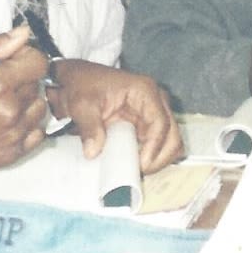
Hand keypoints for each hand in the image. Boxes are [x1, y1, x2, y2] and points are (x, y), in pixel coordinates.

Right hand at [0, 26, 47, 178]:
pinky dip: (26, 125)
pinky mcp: (10, 154)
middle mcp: (8, 111)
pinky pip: (37, 133)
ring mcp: (11, 135)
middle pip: (37, 84)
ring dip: (26, 102)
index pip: (38, 62)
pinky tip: (5, 121)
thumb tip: (22, 33)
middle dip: (22, 79)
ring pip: (39, 108)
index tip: (14, 60)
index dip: (27, 57)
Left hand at [50, 60, 183, 172]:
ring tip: (136, 169)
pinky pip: (158, 145)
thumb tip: (94, 152)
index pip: (161, 122)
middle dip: (161, 157)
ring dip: (157, 159)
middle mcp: (156, 101)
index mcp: (145, 91)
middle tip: (139, 171)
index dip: (154, 146)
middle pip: (173, 135)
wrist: (77, 81)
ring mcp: (153, 113)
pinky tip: (134, 163)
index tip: (141, 165)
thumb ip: (89, 128)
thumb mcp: (82, 105)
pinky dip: (151, 157)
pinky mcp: (147, 125)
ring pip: (170, 143)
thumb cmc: (83, 85)